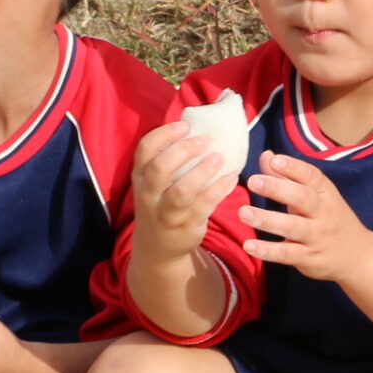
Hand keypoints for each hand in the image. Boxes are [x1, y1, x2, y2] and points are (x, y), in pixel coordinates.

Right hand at [129, 122, 234, 259]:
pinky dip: (220, 189)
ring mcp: (167, 213)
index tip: (185, 126)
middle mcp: (149, 195)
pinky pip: (204, 206)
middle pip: (161, 168)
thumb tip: (197, 125)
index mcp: (140, 177)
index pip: (145, 149)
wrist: (157, 247)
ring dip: (202, 171)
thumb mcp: (153, 183)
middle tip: (204, 140)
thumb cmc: (160, 203)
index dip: (164, 134)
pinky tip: (232, 177)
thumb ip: (167, 159)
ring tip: (219, 157)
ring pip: (182, 191)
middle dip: (183, 150)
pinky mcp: (186, 226)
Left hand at [241, 153, 372, 282]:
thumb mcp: (316, 196)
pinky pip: (287, 253)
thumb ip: (287, 177)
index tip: (274, 160)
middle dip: (277, 189)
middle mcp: (324, 213)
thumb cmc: (330, 219)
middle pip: (302, 198)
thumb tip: (267, 156)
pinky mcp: (309, 258)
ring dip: (267, 219)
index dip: (293, 167)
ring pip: (292, 226)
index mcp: (326, 193)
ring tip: (244, 213)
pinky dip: (267, 250)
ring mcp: (317, 236)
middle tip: (253, 181)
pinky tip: (249, 245)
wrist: (357, 255)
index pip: (312, 176)